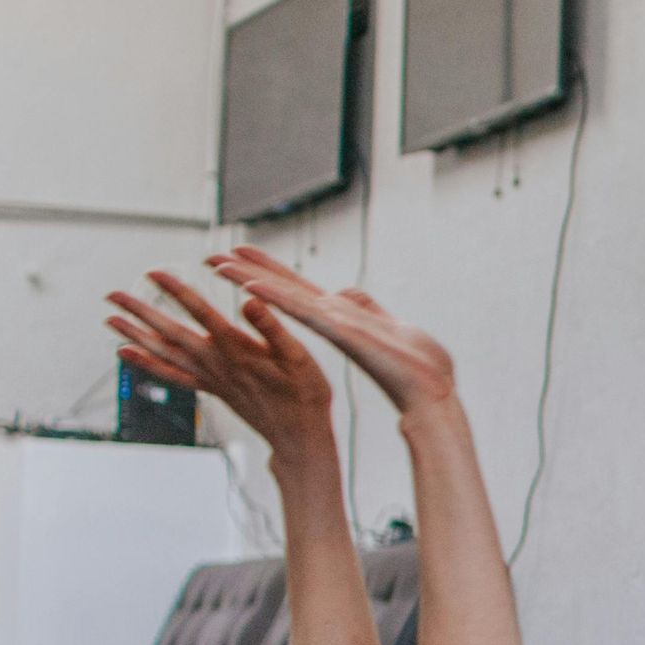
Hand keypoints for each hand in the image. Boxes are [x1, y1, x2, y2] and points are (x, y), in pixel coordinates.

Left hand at [106, 270, 332, 453]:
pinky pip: (171, 376)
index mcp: (238, 351)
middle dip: (141, 312)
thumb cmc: (305, 395)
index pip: (202, 315)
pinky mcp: (210, 389)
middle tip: (112, 294)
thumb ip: (272, 328)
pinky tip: (127, 353)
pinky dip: (147, 364)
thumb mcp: (298, 357)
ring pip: (165, 355)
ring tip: (110, 319)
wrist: (300, 437)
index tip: (154, 273)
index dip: (178, 292)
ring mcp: (211, 379)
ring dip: (135, 336)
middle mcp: (217, 365)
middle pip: (171, 334)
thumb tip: (250, 301)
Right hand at [206, 247, 455, 414]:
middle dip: (246, 272)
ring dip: (250, 280)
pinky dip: (276, 298)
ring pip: (284, 297)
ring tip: (218, 264)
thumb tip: (347, 291)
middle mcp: (331, 319)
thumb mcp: (388, 324)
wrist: (433, 391)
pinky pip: (302, 310)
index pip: (297, 289)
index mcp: (341, 317)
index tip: (241, 254)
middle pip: (281, 289)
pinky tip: (252, 287)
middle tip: (211, 256)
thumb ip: (366, 307)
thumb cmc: (418, 365)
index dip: (268, 271)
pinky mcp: (340, 331)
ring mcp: (334, 325)